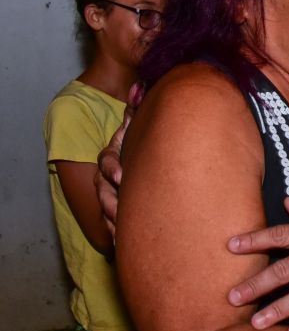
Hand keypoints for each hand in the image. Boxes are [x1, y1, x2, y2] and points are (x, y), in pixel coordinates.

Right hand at [95, 81, 142, 238]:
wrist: (144, 163)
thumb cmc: (142, 143)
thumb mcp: (139, 127)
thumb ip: (137, 109)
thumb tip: (139, 86)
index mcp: (114, 155)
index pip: (107, 161)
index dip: (112, 168)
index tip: (121, 177)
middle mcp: (109, 176)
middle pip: (102, 191)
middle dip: (110, 202)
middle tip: (120, 211)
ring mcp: (111, 194)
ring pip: (106, 210)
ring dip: (113, 221)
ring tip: (121, 232)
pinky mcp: (117, 212)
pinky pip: (113, 226)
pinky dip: (117, 235)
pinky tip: (122, 244)